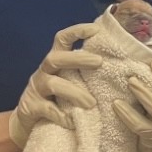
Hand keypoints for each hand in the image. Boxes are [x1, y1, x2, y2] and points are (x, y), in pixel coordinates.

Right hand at [9, 23, 102, 147]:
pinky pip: (47, 110)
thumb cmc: (59, 98)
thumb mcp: (71, 81)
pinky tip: (74, 121)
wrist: (30, 122)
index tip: (96, 29)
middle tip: (99, 62)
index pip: (63, 39)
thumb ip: (86, 72)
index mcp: (56, 61)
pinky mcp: (31, 107)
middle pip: (56, 58)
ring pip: (53, 84)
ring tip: (91, 103)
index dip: (77, 31)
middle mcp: (45, 71)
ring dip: (74, 92)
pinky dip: (62, 116)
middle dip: (78, 58)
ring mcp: (36, 89)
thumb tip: (121, 66)